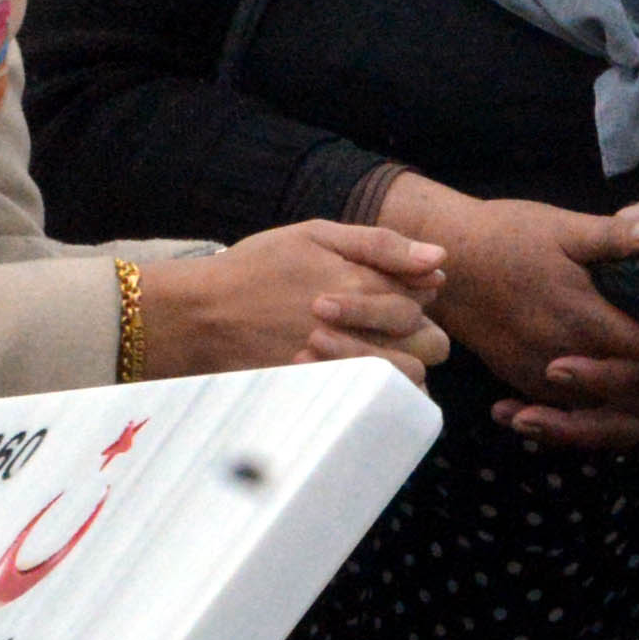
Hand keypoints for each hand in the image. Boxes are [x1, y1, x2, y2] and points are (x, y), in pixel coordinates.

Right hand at [133, 218, 446, 380]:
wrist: (199, 315)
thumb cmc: (256, 268)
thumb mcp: (315, 236)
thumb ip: (380, 245)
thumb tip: (439, 259)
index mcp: (359, 285)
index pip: (422, 299)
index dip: (414, 294)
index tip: (388, 289)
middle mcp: (357, 329)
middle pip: (430, 344)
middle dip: (419, 334)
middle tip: (385, 326)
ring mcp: (341, 366)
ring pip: (409, 379)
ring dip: (401, 364)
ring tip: (370, 350)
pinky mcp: (325, 392)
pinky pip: (376, 403)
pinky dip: (376, 390)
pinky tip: (356, 374)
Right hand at [378, 178, 638, 448]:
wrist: (440, 266)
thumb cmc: (503, 238)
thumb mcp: (560, 227)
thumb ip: (614, 235)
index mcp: (581, 319)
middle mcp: (566, 361)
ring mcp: (545, 380)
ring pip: (616, 417)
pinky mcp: (531, 385)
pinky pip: (585, 420)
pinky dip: (624, 426)